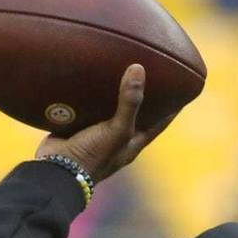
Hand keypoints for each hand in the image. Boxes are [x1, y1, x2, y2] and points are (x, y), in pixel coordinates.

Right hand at [35, 64, 174, 182]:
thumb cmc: (93, 155)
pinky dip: (87, 94)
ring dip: (111, 93)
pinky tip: (86, 76)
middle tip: (149, 73)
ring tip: (117, 68)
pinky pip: (84, 107)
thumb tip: (139, 68)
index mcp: (132, 143)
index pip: (159, 123)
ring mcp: (95, 133)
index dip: (171, 108)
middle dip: (140, 96)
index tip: (181, 90)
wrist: (55, 170)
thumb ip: (129, 102)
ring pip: (107, 108)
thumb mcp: (117, 129)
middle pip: (134, 113)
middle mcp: (116, 138)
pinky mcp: (75, 127)